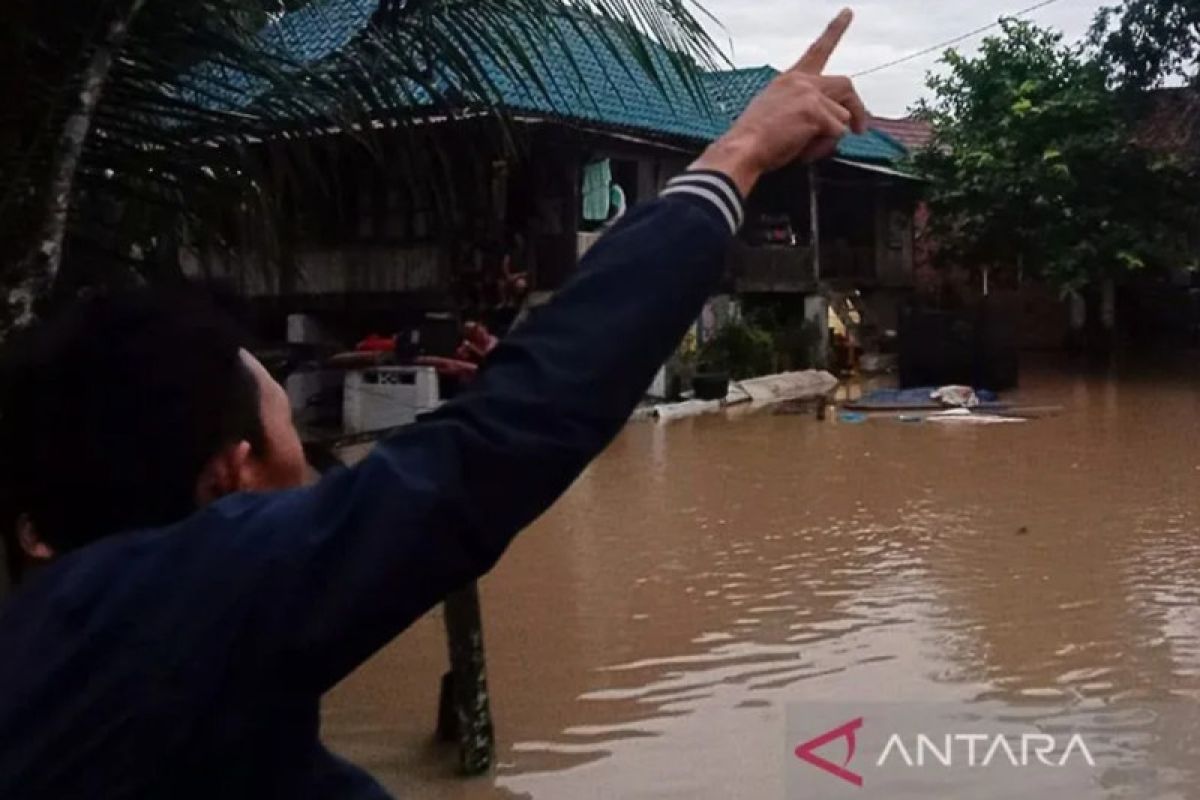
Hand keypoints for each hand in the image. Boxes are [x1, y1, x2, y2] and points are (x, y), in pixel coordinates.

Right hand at [692, 9, 867, 195]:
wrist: (742, 149)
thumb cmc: (754, 139)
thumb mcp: (776, 111)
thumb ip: (803, 106)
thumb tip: (832, 121)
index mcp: (790, 79)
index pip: (818, 50)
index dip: (836, 30)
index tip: (847, 13)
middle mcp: (802, 81)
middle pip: (845, 85)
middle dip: (857, 108)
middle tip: (860, 129)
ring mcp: (809, 94)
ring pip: (842, 117)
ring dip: (830, 136)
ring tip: (803, 145)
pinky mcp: (815, 112)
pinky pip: (837, 133)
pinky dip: (823, 147)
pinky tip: (802, 149)